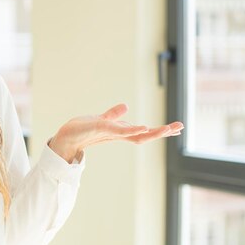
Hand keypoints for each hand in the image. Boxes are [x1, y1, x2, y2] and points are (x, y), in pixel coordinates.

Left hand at [47, 103, 183, 162]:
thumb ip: (113, 115)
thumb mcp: (101, 120)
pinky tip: (143, 128)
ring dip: (152, 132)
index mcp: (119, 132)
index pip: (143, 132)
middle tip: (180, 127)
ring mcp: (110, 133)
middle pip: (144, 135)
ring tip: (168, 129)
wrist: (64, 137)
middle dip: (162, 132)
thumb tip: (126, 106)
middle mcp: (117, 134)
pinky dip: (131, 130)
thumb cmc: (81, 130)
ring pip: (134, 134)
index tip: (177, 128)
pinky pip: (119, 130)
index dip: (159, 131)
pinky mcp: (100, 129)